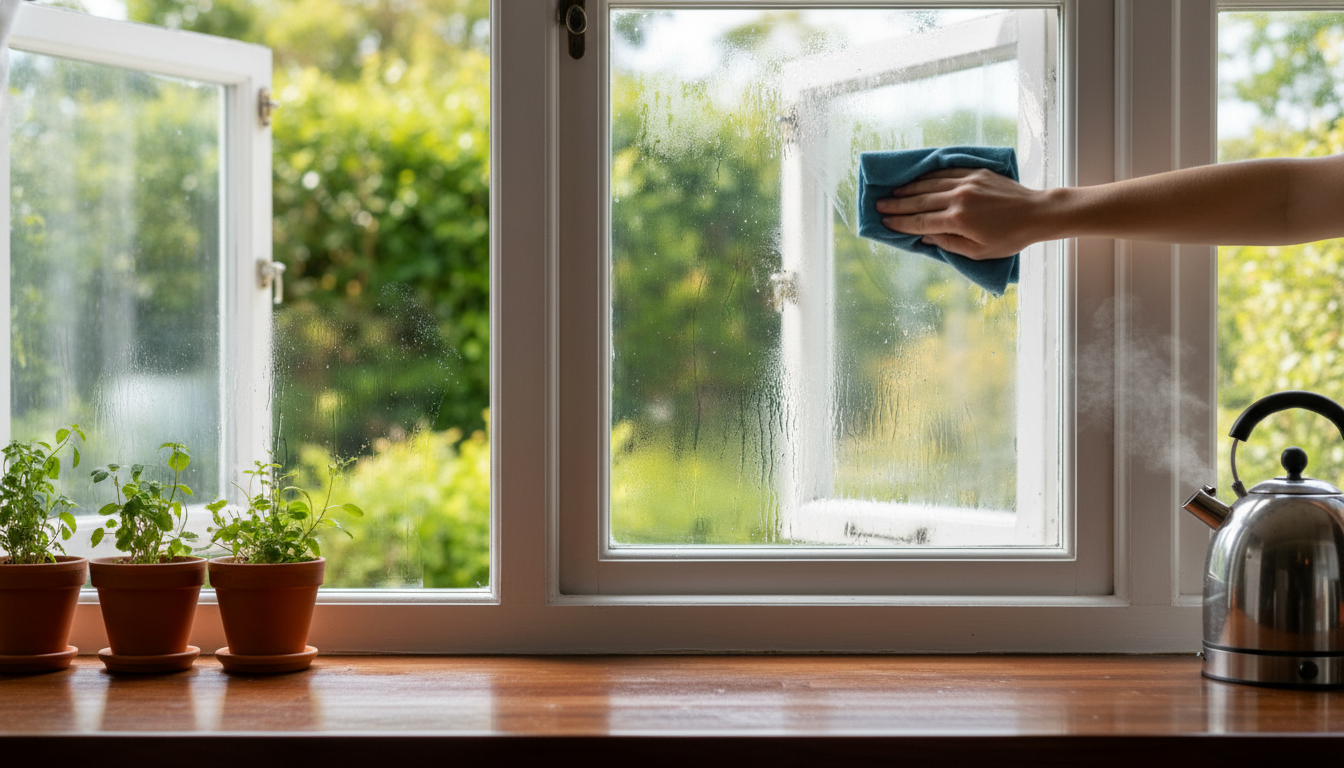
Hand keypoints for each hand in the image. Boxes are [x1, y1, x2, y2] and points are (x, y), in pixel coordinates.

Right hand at [875, 168, 1047, 259]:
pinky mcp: (976, 172)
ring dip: (909, 188)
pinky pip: (945, 173)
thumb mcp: (979, 251)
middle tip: (879, 204)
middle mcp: (959, 198)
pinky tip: (918, 179)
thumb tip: (924, 236)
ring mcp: (967, 182)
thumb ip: (948, 243)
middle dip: (897, 203)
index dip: (900, 222)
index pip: (921, 220)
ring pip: (930, 184)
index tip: (885, 221)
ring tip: (893, 191)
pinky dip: (929, 176)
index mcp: (959, 220)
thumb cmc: (1010, 238)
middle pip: (920, 200)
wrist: (1037, 213)